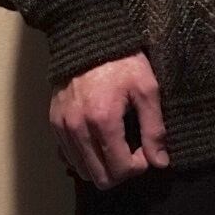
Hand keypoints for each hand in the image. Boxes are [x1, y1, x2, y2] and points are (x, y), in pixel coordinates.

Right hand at [50, 50, 169, 188]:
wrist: (88, 37)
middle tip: (132, 151)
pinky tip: (99, 142)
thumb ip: (154, 128)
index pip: (120, 169)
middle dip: (121, 171)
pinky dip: (85, 157)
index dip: (139, 166)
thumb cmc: (122, 60)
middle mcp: (77, 129)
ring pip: (82, 171)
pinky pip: (68, 156)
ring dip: (102, 166)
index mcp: (103, 121)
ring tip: (117, 145)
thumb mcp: (147, 88)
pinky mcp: (54, 123)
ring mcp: (62, 127)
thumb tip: (160, 162)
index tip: (146, 149)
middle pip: (100, 178)